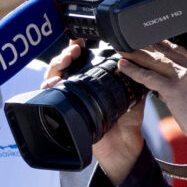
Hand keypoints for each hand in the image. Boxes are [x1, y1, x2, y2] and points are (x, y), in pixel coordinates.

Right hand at [43, 39, 145, 184]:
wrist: (125, 145)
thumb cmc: (128, 121)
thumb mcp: (134, 95)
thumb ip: (134, 78)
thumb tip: (137, 58)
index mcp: (94, 82)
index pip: (80, 61)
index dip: (76, 49)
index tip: (80, 41)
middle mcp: (80, 89)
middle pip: (64, 66)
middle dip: (66, 54)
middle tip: (73, 50)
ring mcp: (70, 100)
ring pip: (54, 77)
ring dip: (56, 65)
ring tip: (65, 59)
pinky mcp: (64, 113)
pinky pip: (50, 99)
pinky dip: (48, 88)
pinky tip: (53, 82)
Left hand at [118, 41, 186, 151]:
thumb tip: (167, 87)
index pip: (179, 49)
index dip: (162, 45)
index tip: (151, 43)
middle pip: (165, 52)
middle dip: (146, 47)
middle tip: (131, 42)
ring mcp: (184, 76)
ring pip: (155, 61)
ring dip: (137, 55)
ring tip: (124, 51)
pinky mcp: (174, 89)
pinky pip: (149, 77)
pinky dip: (134, 71)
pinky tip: (124, 66)